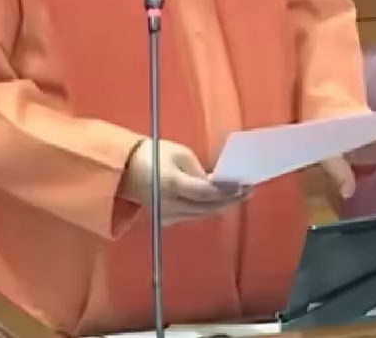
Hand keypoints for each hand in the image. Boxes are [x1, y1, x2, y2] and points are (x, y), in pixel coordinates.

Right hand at [121, 140, 246, 225]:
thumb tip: (220, 185)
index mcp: (171, 184)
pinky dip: (207, 208)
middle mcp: (168, 204)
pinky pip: (193, 216)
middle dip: (230, 200)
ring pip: (202, 214)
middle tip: (248, 191)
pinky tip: (220, 201)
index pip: (206, 193)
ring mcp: (166, 216)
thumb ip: (201, 172)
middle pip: (207, 207)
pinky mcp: (166, 221)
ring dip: (221, 206)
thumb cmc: (155, 156)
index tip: (244, 186)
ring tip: (239, 195)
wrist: (126, 170)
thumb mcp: (181, 155)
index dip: (227, 192)